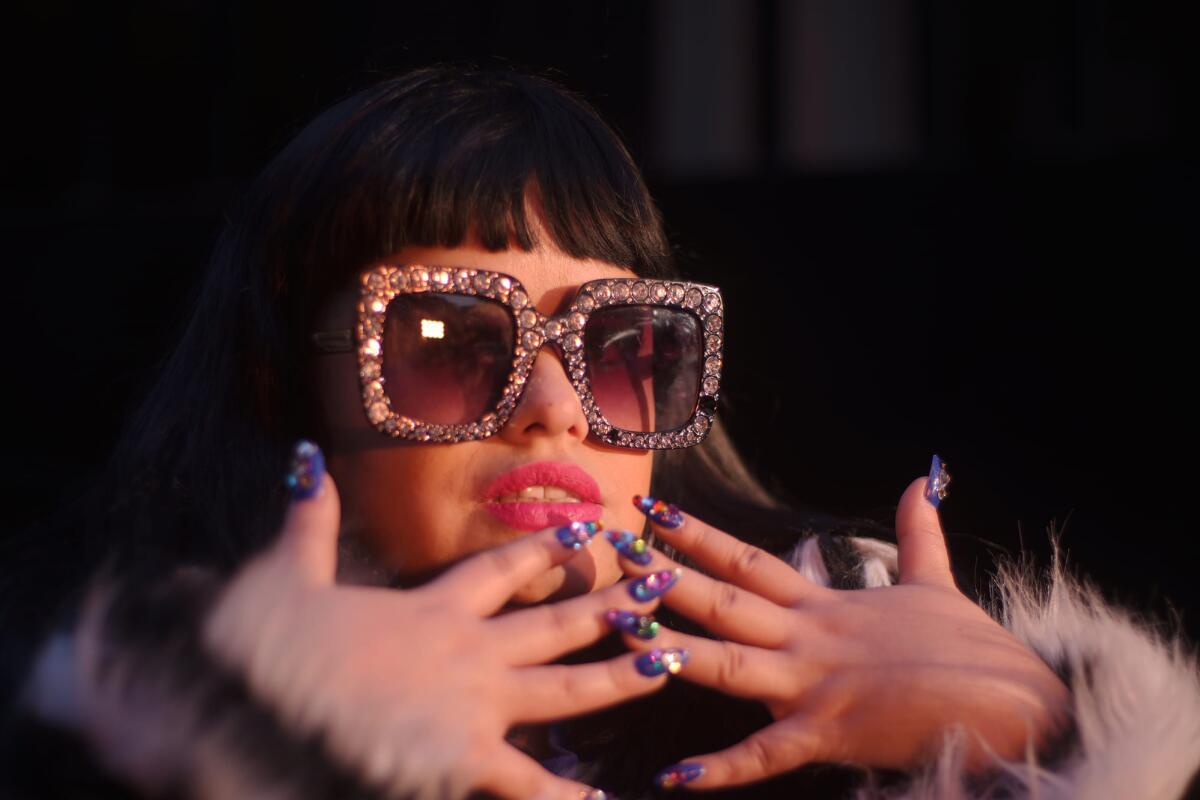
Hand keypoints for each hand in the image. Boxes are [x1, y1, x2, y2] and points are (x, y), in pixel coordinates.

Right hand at [205, 470, 665, 799]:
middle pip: (555, 624)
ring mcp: (471, 709)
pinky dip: (566, 795)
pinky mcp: (460, 762)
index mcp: (432, 609)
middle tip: (663, 585)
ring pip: (564, 692)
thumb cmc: (263, 648)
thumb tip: (306, 455)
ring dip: (618, 678)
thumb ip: (308, 520)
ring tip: (670, 663)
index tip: (593, 528)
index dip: (548, 546)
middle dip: (612, 603)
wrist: (243, 712)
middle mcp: (465, 652)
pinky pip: (526, 785)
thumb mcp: (284, 574)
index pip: (503, 567)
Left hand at [615, 478, 1071, 790]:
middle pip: (724, 600)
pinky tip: (674, 777)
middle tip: (612, 551)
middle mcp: (810, 638)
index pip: (747, 560)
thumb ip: (916, 534)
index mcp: (825, 606)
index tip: (650, 509)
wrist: (1021, 705)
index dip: (697, 535)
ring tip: (622, 639)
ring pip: (731, 665)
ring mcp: (817, 685)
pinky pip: (767, 755)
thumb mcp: (935, 583)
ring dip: (675, 653)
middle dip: (665, 576)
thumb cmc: (975, 649)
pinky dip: (722, 769)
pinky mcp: (832, 733)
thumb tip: (921, 480)